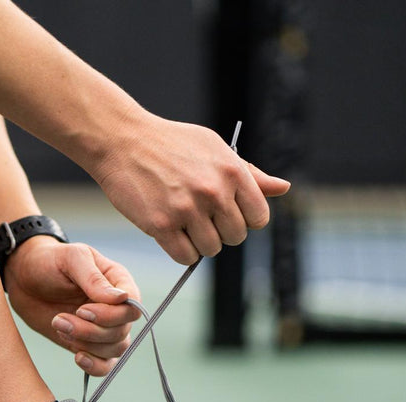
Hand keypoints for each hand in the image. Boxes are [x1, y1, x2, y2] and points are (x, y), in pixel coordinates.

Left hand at [3, 236, 140, 376]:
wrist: (23, 279)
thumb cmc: (49, 262)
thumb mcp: (71, 259)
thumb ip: (94, 278)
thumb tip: (121, 298)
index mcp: (118, 282)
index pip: (132, 307)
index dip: (111, 315)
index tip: (82, 310)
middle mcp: (116, 307)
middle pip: (122, 331)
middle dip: (91, 331)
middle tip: (60, 319)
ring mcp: (104, 327)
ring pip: (115, 350)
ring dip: (87, 345)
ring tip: (59, 326)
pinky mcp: (88, 344)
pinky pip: (105, 365)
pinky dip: (94, 366)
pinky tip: (77, 357)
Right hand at [92, 111, 290, 264]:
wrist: (123, 141)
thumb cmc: (170, 144)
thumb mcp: (214, 148)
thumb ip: (249, 172)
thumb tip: (282, 188)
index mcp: (232, 171)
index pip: (258, 217)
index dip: (243, 219)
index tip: (226, 213)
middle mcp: (213, 191)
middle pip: (235, 237)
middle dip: (220, 232)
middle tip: (200, 217)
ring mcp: (187, 210)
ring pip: (211, 250)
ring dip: (199, 243)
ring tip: (184, 224)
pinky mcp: (161, 225)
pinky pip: (185, 257)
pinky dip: (181, 252)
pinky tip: (172, 233)